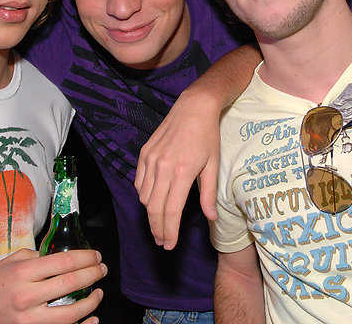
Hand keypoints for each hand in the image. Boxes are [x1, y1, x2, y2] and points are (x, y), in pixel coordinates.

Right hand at [0, 249, 106, 323]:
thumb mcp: (12, 261)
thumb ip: (38, 257)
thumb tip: (65, 255)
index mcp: (22, 274)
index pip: (64, 262)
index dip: (86, 258)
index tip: (96, 256)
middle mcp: (26, 297)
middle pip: (71, 284)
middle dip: (93, 274)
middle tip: (102, 270)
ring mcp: (29, 319)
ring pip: (72, 312)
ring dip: (91, 301)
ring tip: (98, 292)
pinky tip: (92, 317)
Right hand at [135, 87, 219, 249]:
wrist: (193, 108)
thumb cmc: (207, 136)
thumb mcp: (213, 165)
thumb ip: (208, 194)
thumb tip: (211, 218)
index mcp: (181, 171)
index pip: (171, 210)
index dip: (169, 231)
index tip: (170, 244)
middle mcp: (162, 166)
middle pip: (154, 208)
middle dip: (157, 228)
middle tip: (162, 242)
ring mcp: (151, 159)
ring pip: (144, 196)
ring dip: (150, 213)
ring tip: (160, 223)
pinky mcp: (144, 153)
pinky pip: (139, 181)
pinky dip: (144, 195)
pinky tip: (153, 201)